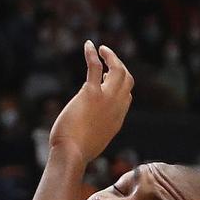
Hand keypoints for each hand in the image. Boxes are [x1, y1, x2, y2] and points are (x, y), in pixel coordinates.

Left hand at [48, 43, 133, 161]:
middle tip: (108, 59)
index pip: (127, 96)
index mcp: (117, 119)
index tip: (105, 79)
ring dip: (111, 56)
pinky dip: (92, 54)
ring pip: (118, 70)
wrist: (72, 153)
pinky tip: (88, 45)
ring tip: (102, 49)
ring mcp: (105, 99)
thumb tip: (86, 131)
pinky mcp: (90, 93)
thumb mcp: (93, 142)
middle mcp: (116, 107)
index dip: (119, 85)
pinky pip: (95, 67)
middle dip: (120, 67)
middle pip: (128, 80)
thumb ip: (95, 131)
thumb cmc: (76, 152)